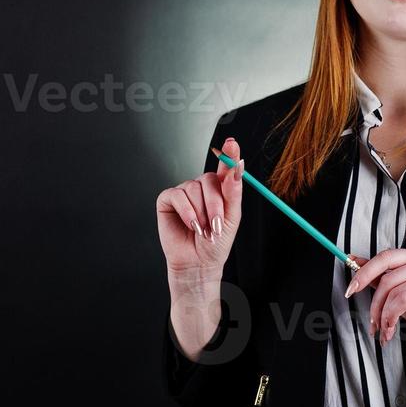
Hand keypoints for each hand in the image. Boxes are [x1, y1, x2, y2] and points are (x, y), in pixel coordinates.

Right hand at [156, 136, 243, 278]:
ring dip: (201, 213)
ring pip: (193, 188)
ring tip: (203, 230)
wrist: (198, 263)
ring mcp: (184, 191)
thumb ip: (233, 191)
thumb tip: (237, 166)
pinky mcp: (168, 199)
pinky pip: (177, 196)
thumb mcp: (231, 217)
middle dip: (214, 204)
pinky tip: (191, 225)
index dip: (229, 154)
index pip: (225, 166)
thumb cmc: (215, 243)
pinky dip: (186, 212)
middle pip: (208, 179)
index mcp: (219, 189)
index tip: (232, 143)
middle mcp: (201, 187)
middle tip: (216, 225)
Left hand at [344, 248, 405, 360]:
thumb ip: (381, 278)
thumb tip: (354, 262)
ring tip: (384, 331)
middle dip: (373, 302)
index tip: (350, 289)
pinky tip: (391, 330)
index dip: (364, 272)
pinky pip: (403, 300)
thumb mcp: (401, 295)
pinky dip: (391, 317)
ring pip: (393, 291)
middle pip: (387, 276)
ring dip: (382, 316)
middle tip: (370, 322)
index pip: (385, 257)